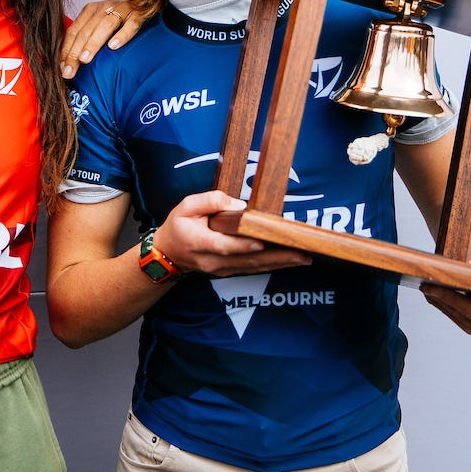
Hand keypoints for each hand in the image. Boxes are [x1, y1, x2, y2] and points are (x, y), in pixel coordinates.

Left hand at [61, 0, 143, 77]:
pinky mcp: (138, 14)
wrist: (146, 2)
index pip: (73, 31)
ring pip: (104, 26)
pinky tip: (114, 47)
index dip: (66, 50)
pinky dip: (122, 35)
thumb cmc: (119, 20)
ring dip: (93, 43)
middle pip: (86, 30)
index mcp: (90, 10)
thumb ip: (86, 37)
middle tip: (69, 71)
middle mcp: (104, 7)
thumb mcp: (99, 24)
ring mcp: (122, 9)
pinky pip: (130, 25)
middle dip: (75, 52)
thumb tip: (69, 63)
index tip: (62, 69)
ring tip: (85, 60)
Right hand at [157, 190, 312, 276]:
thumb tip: (238, 204)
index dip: (243, 245)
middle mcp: (213, 261)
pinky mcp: (229, 271)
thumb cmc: (178, 226)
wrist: (167, 255)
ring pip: (253, 268)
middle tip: (301, 254)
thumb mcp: (185, 206)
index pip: (224, 245)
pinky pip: (253, 269)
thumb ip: (210, 201)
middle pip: (247, 261)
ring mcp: (222, 269)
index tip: (262, 242)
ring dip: (280, 263)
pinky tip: (290, 261)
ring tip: (303, 258)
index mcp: (200, 243)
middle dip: (276, 257)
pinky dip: (272, 265)